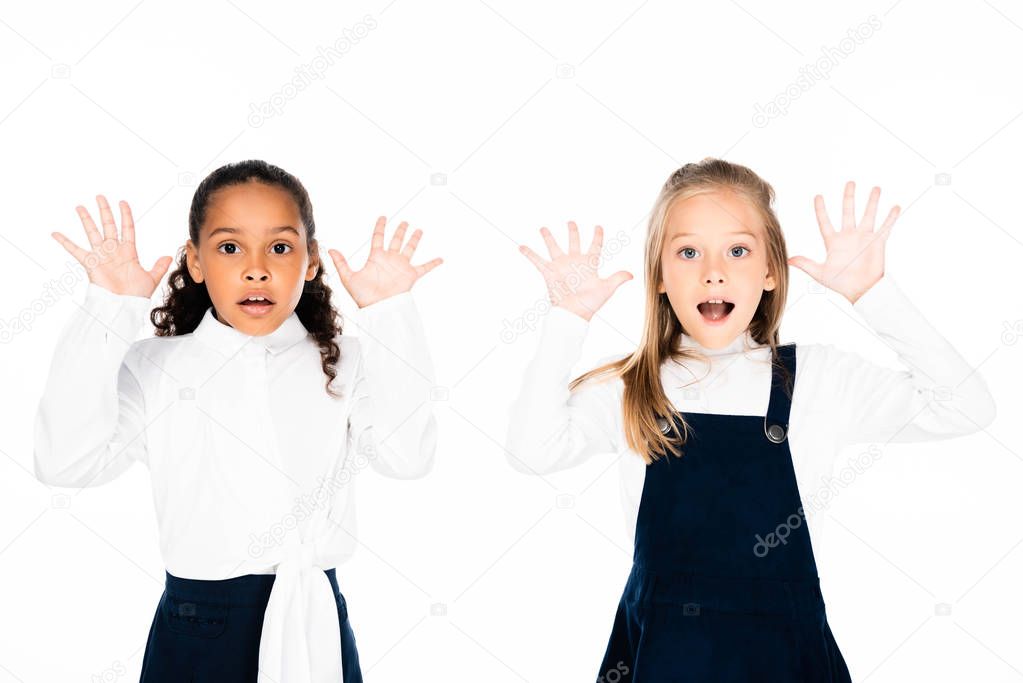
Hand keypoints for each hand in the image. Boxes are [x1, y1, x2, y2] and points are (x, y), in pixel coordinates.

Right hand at [51, 195, 171, 297]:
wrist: (123, 305)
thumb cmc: (136, 294)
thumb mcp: (151, 278)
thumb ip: (159, 267)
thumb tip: (169, 256)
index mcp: (129, 252)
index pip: (127, 228)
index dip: (125, 215)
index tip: (123, 202)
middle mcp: (113, 250)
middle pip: (108, 225)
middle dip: (105, 211)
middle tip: (100, 197)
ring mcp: (101, 255)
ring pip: (93, 232)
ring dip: (86, 219)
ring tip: (80, 207)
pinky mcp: (90, 263)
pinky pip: (75, 250)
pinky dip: (65, 242)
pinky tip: (55, 233)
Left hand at [328, 216, 441, 307]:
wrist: (377, 308)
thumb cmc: (363, 295)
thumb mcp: (348, 277)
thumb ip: (341, 263)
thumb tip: (330, 249)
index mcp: (376, 257)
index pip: (379, 238)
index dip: (380, 227)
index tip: (383, 217)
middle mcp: (390, 259)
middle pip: (396, 240)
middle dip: (400, 231)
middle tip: (404, 222)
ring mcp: (401, 266)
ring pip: (410, 249)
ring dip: (414, 239)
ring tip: (419, 230)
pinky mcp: (410, 275)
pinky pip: (424, 268)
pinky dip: (433, 263)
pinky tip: (441, 258)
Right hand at [519, 221, 631, 320]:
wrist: (571, 314)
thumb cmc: (589, 304)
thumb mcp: (606, 289)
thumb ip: (617, 279)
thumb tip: (632, 274)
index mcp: (589, 265)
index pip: (595, 247)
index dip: (597, 236)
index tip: (598, 226)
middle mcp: (574, 263)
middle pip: (573, 242)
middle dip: (573, 232)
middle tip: (571, 222)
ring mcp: (560, 267)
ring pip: (553, 247)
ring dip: (548, 238)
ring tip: (543, 228)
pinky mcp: (548, 273)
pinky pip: (537, 260)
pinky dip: (529, 253)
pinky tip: (521, 246)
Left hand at [788, 181, 899, 304]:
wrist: (861, 291)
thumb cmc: (840, 283)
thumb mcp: (820, 273)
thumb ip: (805, 264)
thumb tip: (787, 260)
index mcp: (834, 242)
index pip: (825, 222)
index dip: (821, 210)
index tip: (818, 196)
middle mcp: (849, 236)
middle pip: (848, 212)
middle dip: (849, 197)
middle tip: (850, 183)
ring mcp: (864, 238)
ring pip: (868, 215)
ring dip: (872, 202)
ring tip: (876, 188)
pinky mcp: (877, 242)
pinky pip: (885, 227)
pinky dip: (891, 217)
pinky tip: (895, 206)